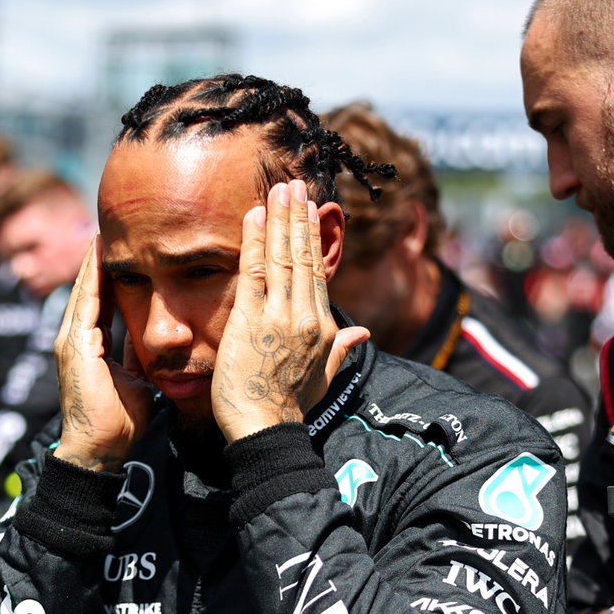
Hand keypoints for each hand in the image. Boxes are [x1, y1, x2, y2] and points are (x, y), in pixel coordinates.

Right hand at [51, 237, 153, 471]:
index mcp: (90, 346)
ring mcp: (71, 341)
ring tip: (103, 234)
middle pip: (89, 290)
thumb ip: (137, 358)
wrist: (100, 448)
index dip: (110, 276)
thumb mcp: (135, 380)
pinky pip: (85, 303)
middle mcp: (76, 339)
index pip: (101, 302)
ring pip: (85, 291)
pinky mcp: (74, 346)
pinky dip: (92, 278)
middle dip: (98, 262)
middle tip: (109, 230)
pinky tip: (100, 256)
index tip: (123, 252)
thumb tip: (155, 344)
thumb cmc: (119, 422)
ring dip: (93, 263)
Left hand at [211, 179, 369, 442]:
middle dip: (298, 217)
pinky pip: (253, 273)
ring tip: (279, 189)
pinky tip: (253, 216)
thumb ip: (342, 350)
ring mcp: (279, 317)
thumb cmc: (291, 407)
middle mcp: (305, 316)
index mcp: (323, 327)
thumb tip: (362, 333)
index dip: (313, 239)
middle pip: (302, 257)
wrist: (266, 429)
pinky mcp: (251, 321)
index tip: (311, 211)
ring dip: (279, 219)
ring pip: (281, 258)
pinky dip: (254, 242)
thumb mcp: (323, 378)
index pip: (318, 272)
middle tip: (295, 184)